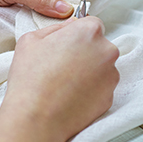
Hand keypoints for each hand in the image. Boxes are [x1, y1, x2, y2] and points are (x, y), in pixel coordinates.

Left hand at [0, 0, 73, 44]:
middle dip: (69, 7)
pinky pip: (36, 34)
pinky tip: (54, 41)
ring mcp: (23, 15)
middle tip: (85, 15)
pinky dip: (43, 37)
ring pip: (49, 20)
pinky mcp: (17, 33)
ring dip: (56, 24)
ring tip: (73, 30)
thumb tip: (67, 8)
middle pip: (58, 1)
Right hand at [3, 16, 119, 141]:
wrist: (36, 118)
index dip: (77, 33)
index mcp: (89, 31)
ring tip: (65, 83)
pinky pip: (102, 88)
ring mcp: (111, 75)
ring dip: (89, 71)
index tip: (67, 44)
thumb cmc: (31, 78)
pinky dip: (91, 90)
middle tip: (63, 65)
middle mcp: (107, 51)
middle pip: (99, 46)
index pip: (91, 23)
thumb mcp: (31, 39)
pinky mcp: (110, 97)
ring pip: (102, 67)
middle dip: (85, 52)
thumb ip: (56, 28)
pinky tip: (72, 95)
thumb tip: (70, 26)